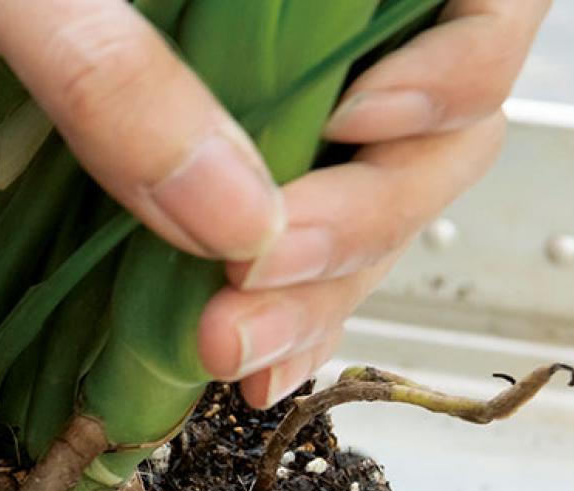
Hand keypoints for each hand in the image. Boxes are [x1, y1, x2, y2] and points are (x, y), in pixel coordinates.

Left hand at [0, 0, 548, 406]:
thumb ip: (120, 84)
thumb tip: (230, 213)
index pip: (452, 1)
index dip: (450, 70)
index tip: (365, 129)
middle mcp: (268, 37)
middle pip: (408, 136)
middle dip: (353, 229)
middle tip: (256, 295)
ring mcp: (211, 120)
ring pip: (325, 219)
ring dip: (303, 303)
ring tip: (234, 359)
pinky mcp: (147, 193)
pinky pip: (230, 267)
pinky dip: (244, 325)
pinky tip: (232, 371)